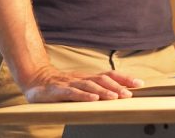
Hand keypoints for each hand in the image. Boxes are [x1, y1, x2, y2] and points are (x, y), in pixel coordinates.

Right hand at [22, 65, 144, 102]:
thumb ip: (93, 89)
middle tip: (130, 94)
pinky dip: (84, 96)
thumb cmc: (58, 85)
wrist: (34, 79)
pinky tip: (93, 100)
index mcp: (87, 77)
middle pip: (102, 79)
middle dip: (118, 85)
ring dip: (104, 91)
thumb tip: (115, 94)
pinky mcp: (58, 91)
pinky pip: (73, 93)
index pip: (109, 75)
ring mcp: (70, 83)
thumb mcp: (78, 86)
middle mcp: (81, 78)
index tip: (139, 83)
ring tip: (115, 97)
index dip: (124, 78)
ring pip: (89, 85)